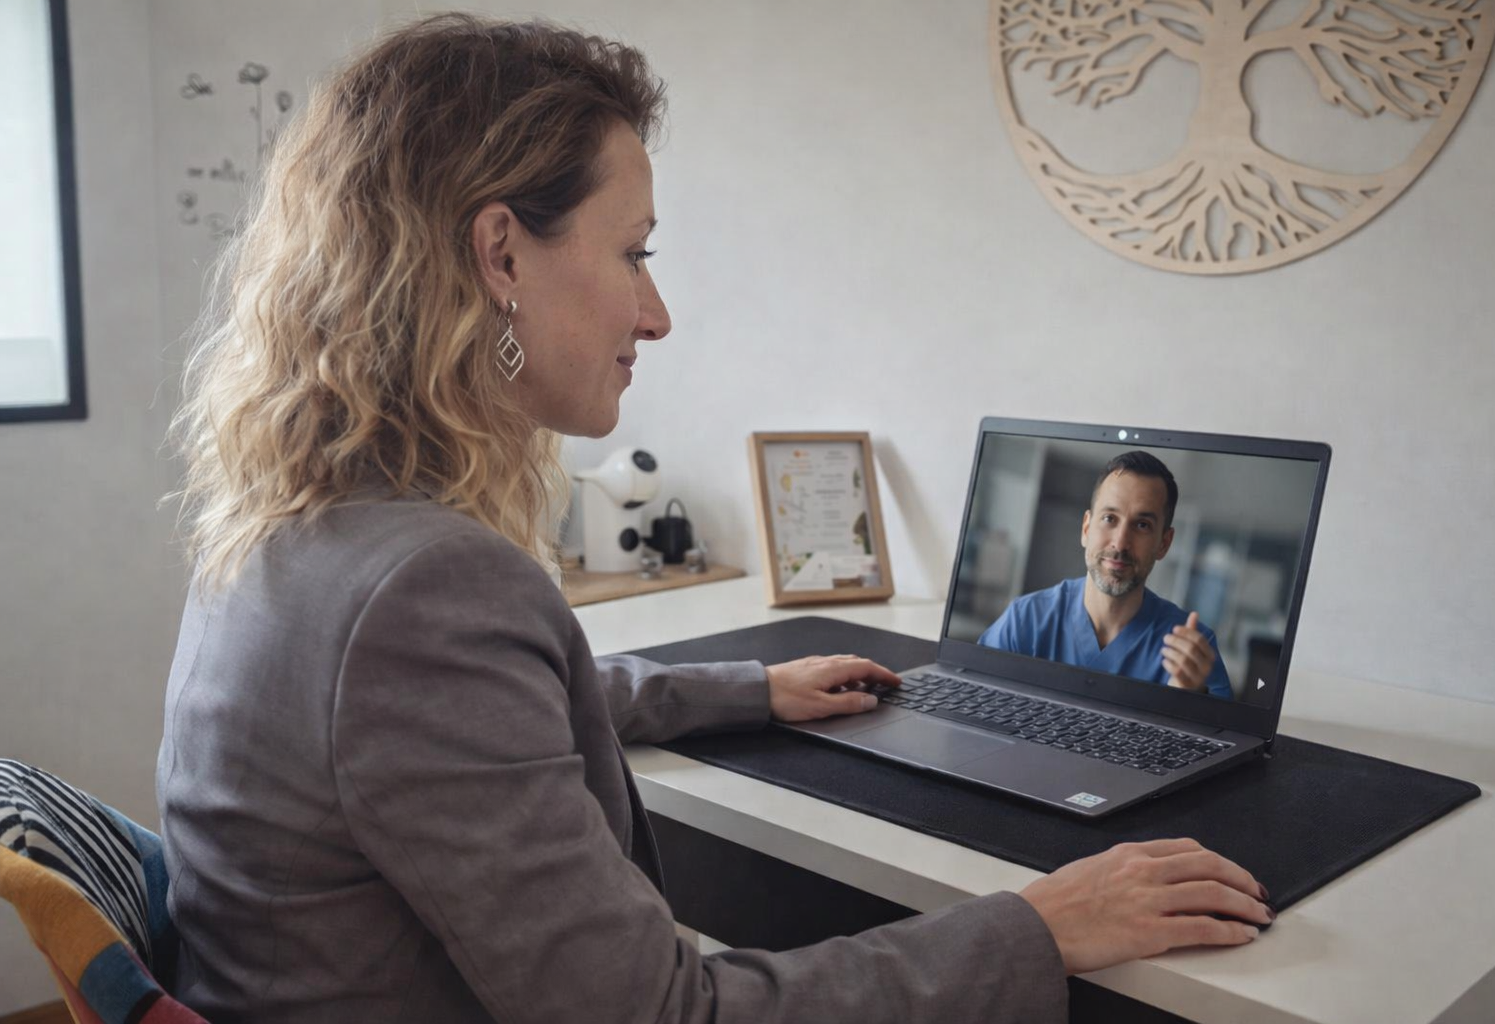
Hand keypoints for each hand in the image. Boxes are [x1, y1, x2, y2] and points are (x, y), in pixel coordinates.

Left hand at [765, 655, 901, 721]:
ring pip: (844, 664)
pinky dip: (844, 675)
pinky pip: (832, 668)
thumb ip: (848, 704)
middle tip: (885, 684)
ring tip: (865, 687)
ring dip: (859, 673)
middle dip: (874, 672)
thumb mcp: (821, 706)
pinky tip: (839, 687)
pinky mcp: (805, 668)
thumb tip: (870, 700)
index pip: (866, 667)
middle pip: (857, 663)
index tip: (896, 682)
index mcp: (832, 669)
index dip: (883, 674)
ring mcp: (814, 664)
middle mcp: (825, 662)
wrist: (757, 691)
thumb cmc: (785, 698)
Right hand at [1018, 838, 1272, 974]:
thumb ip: (1121, 870)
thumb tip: (1145, 878)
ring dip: (1244, 904)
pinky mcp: (1150, 932)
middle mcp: (1143, 871)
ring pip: (1213, 893)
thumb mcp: (1089, 869)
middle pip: (1209, 865)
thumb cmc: (1053, 903)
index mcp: (1128, 854)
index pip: (1187, 848)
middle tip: (1256, 891)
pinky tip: (1242, 935)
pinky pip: (1202, 928)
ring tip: (1259, 915)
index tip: (1231, 872)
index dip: (1219, 860)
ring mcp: (1149, 900)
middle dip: (1241, 879)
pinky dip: (1230, 931)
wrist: (1035, 926)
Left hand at [1162, 611, 1215, 690]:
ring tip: (1164, 650)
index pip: (1200, 639)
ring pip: (1183, 660)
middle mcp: (1207, 667)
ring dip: (1170, 652)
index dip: (1186, 632)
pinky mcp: (1187, 685)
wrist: (1184, 687)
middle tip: (1166, 638)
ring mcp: (1198, 677)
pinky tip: (1164, 661)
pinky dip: (1168, 664)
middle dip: (1176, 641)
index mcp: (1210, 655)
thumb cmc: (1187, 664)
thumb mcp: (1191, 648)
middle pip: (1191, 648)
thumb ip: (1192, 632)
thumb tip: (1194, 613)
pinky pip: (1177, 671)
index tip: (1174, 629)